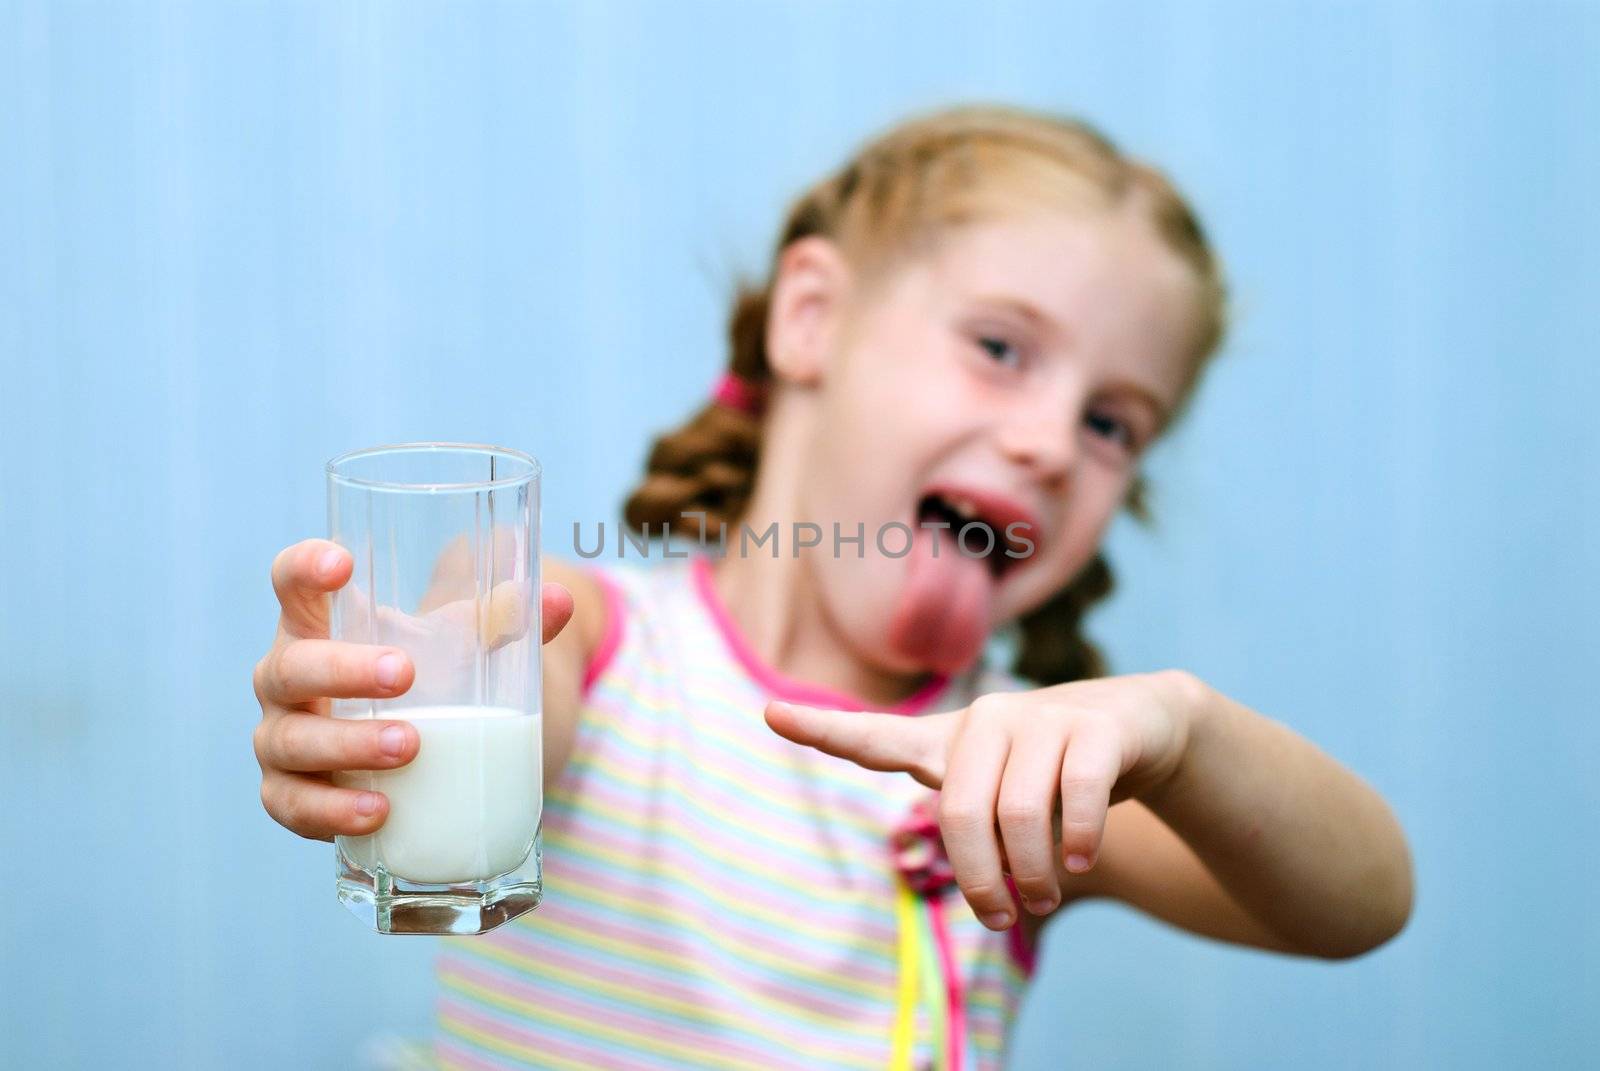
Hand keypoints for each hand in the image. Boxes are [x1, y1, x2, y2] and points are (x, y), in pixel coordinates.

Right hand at [252, 538, 574, 840]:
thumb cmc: (428, 675)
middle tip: (403, 674)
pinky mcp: (290, 796)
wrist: (411, 747)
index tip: (345, 563)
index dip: (305, 567)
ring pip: (291, 742)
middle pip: (289, 666)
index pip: (291, 581)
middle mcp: (286, 677)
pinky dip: (332, 812)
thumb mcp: (462, 642)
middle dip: (343, 670)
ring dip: (347, 745)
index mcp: (319, 623)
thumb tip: (561, 600)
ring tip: (409, 746)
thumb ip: (505, 618)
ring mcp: (281, 738)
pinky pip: (294, 807)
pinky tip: (379, 811)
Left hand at [764, 671, 1200, 928]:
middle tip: (1002, 919)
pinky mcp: (1095, 726)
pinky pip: (1079, 791)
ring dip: (1033, 871)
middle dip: (979, 878)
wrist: (1142, 725)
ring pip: (1020, 810)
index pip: (877, 737)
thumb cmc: (1053, 770)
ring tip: (1043, 896)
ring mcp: (1042, 717)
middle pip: (959, 811)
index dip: (824, 730)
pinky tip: (1082, 860)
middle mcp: (988, 720)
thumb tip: (986, 898)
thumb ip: (975, 831)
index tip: (768, 713)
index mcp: (952, 740)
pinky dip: (1080, 838)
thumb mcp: (1002, 794)